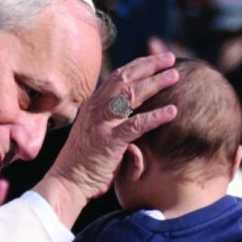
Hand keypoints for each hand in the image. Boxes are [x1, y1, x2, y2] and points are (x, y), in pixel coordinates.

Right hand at [34, 52, 178, 226]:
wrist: (66, 183)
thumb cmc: (83, 163)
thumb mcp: (95, 134)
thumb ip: (112, 123)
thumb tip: (132, 120)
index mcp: (92, 105)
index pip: (117, 76)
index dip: (138, 65)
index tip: (157, 60)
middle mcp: (95, 109)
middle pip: (125, 78)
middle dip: (150, 65)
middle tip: (171, 58)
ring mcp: (101, 124)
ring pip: (131, 95)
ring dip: (155, 83)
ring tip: (174, 76)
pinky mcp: (109, 142)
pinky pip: (136, 125)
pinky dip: (156, 116)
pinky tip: (173, 111)